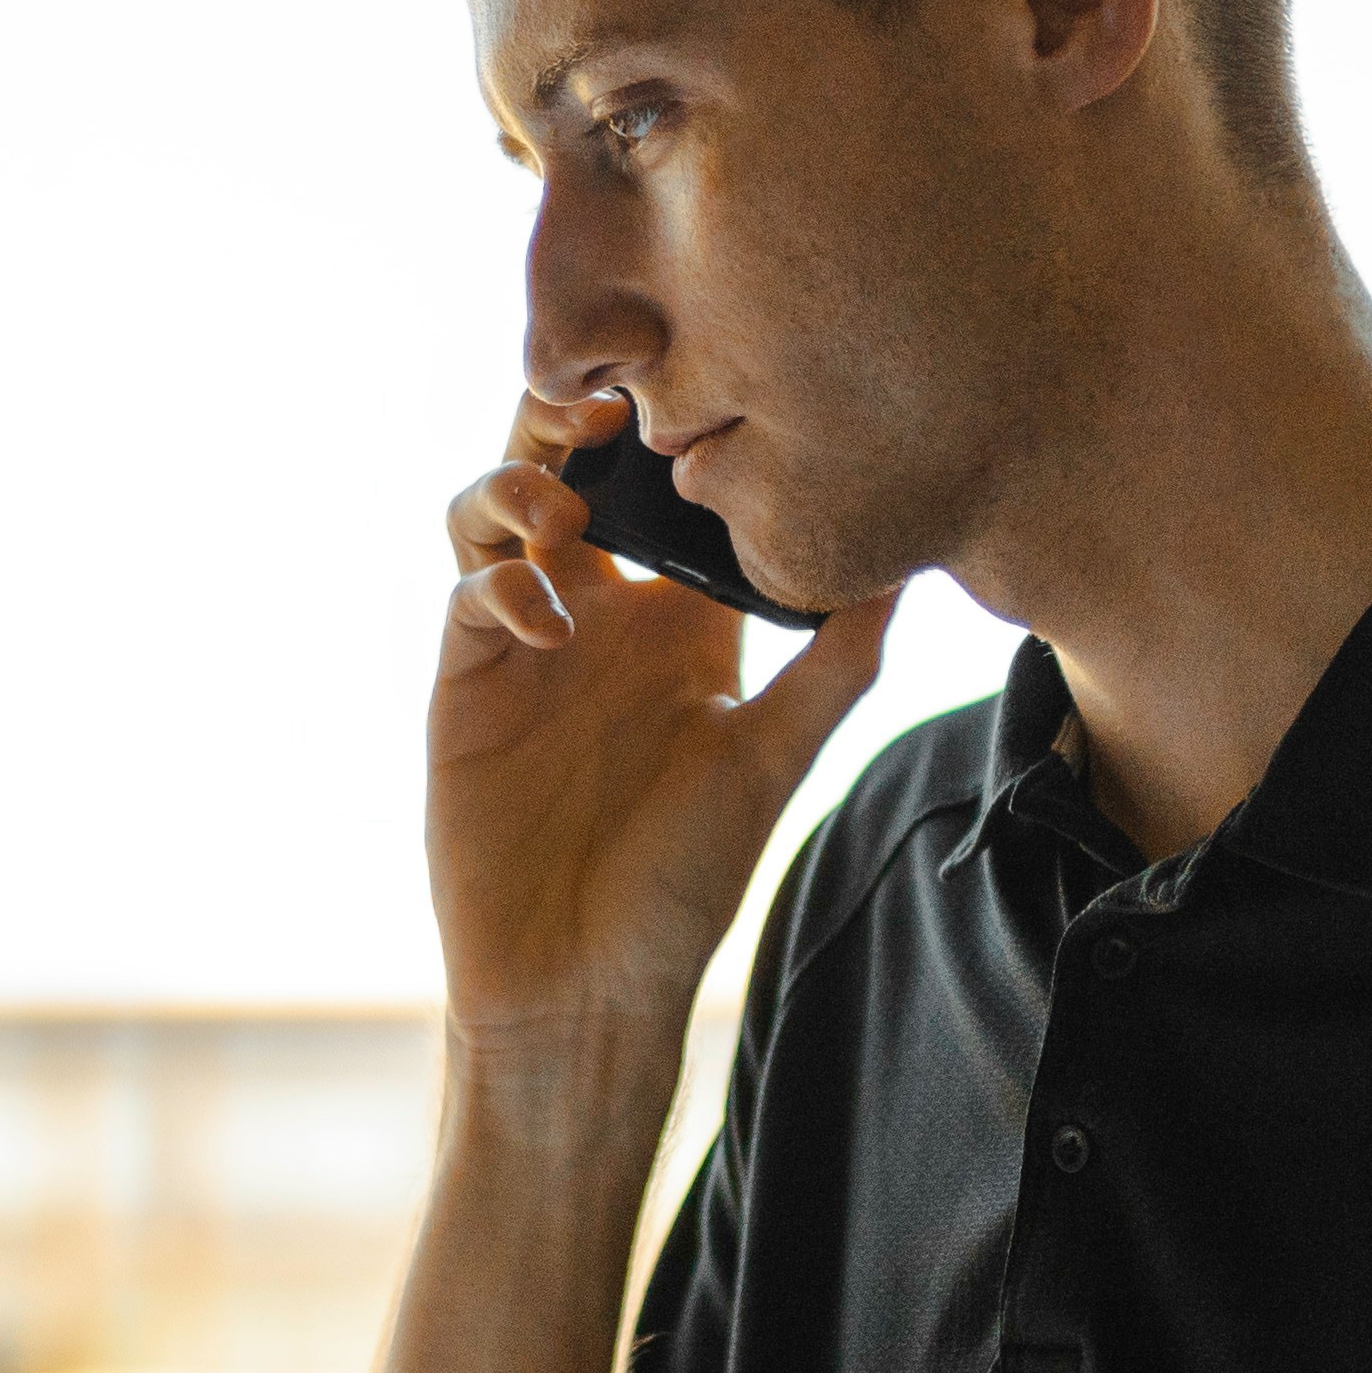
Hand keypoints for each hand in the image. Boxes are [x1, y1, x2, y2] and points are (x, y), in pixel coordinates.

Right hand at [432, 393, 896, 1062]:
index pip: (672, 491)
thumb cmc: (682, 883)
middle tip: (611, 398)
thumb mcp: (776, 758)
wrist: (583, 982)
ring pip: (497, 508)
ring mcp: (525, 641)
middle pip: (570, 468)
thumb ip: (835, 659)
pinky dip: (501, 579)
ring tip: (565, 501)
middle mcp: (598, 613)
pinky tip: (547, 613)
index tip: (709, 391)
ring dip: (520, 478)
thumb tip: (905, 559)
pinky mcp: (466, 681)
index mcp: (679, 620)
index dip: (676, 429)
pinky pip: (468, 591)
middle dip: (577, 413)